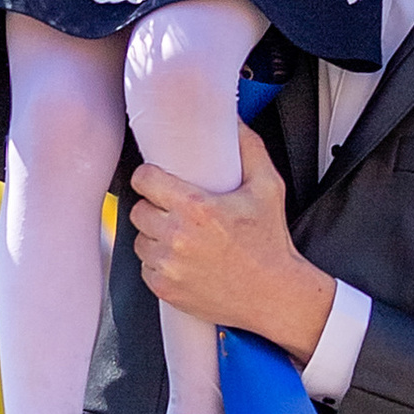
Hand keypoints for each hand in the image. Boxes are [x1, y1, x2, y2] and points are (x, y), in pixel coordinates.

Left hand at [129, 128, 337, 361]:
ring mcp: (168, 266)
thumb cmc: (270, 241)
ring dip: (154, 236)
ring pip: (140, 240)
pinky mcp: (165, 289)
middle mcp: (177, 237)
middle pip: (138, 210)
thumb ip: (249, 148)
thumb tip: (233, 119)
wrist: (274, 295)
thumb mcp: (268, 188)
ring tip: (180, 236)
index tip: (158, 180)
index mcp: (197, 208)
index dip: (149, 177)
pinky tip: (182, 261)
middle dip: (154, 207)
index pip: (144, 180)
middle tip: (175, 211)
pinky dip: (159, 263)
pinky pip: (145, 268)